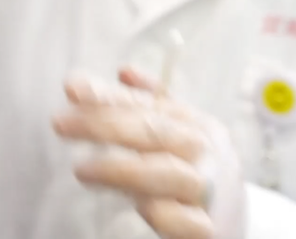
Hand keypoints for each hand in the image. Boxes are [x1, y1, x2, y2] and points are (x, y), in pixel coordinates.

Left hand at [52, 68, 245, 238]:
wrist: (234, 222)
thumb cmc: (195, 170)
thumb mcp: (178, 132)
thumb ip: (149, 103)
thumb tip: (123, 71)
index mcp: (196, 124)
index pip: (148, 104)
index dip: (109, 96)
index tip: (72, 88)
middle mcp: (205, 153)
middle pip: (154, 133)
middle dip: (105, 125)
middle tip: (61, 124)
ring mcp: (210, 191)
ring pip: (167, 174)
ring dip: (122, 170)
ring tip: (81, 170)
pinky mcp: (209, 230)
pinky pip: (187, 221)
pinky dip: (163, 212)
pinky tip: (139, 207)